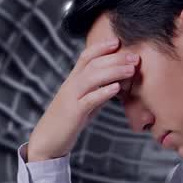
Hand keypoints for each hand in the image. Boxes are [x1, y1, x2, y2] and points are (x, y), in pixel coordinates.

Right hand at [27, 39, 138, 161]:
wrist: (47, 141)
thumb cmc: (67, 121)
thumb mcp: (83, 102)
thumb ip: (96, 91)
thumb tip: (115, 83)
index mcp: (73, 81)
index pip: (86, 56)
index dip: (101, 46)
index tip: (118, 41)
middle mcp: (71, 85)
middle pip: (93, 64)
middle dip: (115, 58)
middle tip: (135, 57)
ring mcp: (71, 98)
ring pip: (92, 77)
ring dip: (114, 71)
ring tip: (131, 70)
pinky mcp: (74, 113)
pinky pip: (89, 100)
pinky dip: (103, 92)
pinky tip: (117, 88)